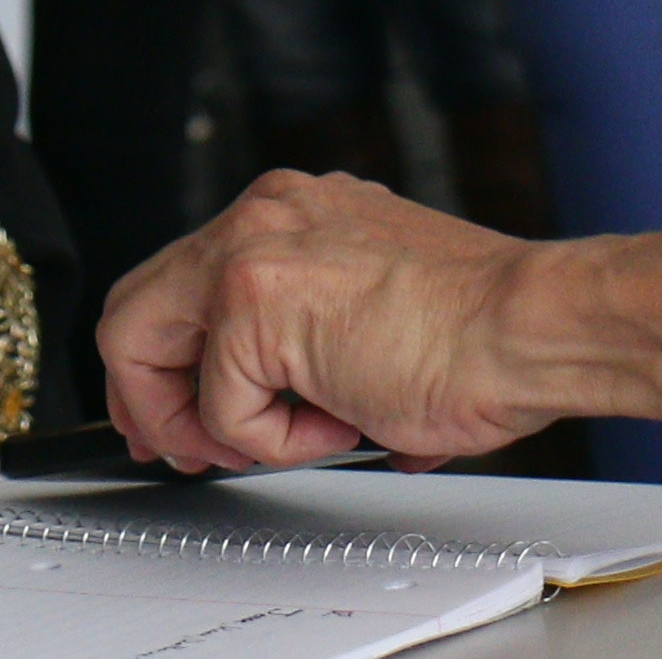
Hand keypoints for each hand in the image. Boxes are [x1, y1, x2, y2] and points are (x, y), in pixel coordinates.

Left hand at [100, 169, 545, 470]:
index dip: (164, 363)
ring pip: (145, 353)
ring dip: (211, 425)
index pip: (179, 282)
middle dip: (146, 399)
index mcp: (293, 213)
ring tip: (294, 435)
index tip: (179, 414)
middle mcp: (261, 217)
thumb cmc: (483, 332)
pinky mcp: (251, 306)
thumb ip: (309, 349)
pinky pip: (222, 412)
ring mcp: (248, 254)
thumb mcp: (370, 321)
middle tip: (182, 449)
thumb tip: (289, 413)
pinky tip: (341, 420)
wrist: (529, 329)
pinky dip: (275, 441)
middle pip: (132, 309)